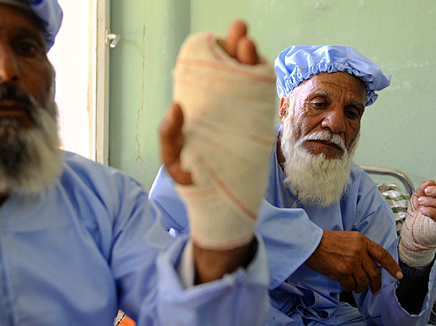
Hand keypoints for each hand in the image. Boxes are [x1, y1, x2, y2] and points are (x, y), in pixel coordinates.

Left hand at [159, 20, 260, 185]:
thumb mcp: (174, 158)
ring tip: (248, 44)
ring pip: (249, 80)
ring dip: (251, 60)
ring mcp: (241, 114)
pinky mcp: (257, 126)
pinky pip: (263, 99)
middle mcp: (221, 106)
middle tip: (239, 31)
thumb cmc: (192, 179)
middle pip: (231, 70)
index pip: (207, 74)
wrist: (220, 203)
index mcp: (200, 108)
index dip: (212, 55)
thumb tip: (174, 108)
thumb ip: (170, 136)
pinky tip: (262, 69)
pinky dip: (265, 82)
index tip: (214, 41)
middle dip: (236, 47)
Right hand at [305, 230, 402, 293]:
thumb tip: (371, 264)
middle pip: (375, 272)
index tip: (398, 276)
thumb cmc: (327, 241)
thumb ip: (361, 248)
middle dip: (376, 284)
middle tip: (374, 289)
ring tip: (357, 288)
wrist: (311, 243)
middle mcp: (359, 251)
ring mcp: (351, 262)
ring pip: (364, 281)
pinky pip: (351, 285)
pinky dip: (350, 288)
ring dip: (362, 287)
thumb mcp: (349, 238)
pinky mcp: (342, 271)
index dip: (393, 267)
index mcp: (362, 241)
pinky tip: (347, 286)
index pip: (382, 255)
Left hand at [410, 180, 435, 222]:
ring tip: (421, 201)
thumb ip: (423, 188)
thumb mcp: (419, 196)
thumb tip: (431, 182)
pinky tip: (423, 210)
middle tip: (426, 192)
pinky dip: (431, 212)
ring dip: (432, 202)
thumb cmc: (418, 212)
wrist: (412, 227)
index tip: (428, 189)